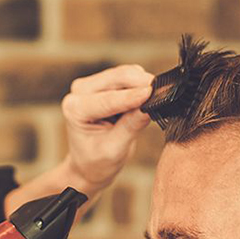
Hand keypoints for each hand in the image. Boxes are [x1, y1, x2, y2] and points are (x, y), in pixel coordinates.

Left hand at [61, 64, 153, 189]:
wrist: (89, 164)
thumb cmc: (96, 161)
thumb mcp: (114, 150)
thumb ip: (130, 127)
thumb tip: (149, 106)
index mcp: (75, 110)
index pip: (107, 100)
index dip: (131, 96)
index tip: (151, 93)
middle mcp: (80, 92)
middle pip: (116, 78)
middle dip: (140, 83)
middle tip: (164, 91)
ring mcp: (91, 85)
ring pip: (124, 74)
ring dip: (142, 83)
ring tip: (155, 99)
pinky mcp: (104, 84)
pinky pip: (127, 77)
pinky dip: (140, 85)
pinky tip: (147, 98)